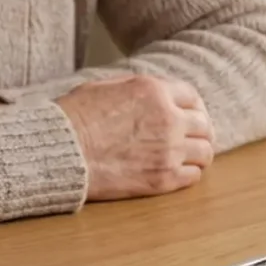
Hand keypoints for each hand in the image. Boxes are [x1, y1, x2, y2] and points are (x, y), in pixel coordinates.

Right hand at [54, 76, 215, 200]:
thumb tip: (155, 96)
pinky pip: (193, 176)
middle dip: (200, 130)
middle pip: (204, 125)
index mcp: (154, 91)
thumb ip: (139, 90)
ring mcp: (169, 150)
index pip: (192, 96)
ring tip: (190, 157)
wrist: (60, 152)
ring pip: (205, 152)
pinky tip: (179, 172)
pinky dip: (189, 174)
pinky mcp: (163, 178)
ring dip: (198, 153)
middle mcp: (168, 119)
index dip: (193, 106)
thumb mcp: (106, 87)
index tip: (191, 115)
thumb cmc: (73, 118)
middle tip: (194, 138)